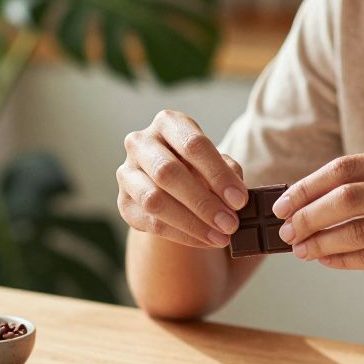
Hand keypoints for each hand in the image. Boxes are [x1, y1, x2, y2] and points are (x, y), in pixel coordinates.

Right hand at [117, 110, 249, 248]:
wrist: (173, 185)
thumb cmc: (199, 167)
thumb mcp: (216, 162)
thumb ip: (226, 173)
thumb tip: (234, 197)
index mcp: (168, 123)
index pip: (193, 144)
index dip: (218, 174)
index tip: (240, 200)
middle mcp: (141, 143)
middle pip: (168, 172)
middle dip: (203, 202)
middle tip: (230, 224)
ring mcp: (127, 173)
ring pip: (154, 200)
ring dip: (191, 222)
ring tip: (220, 237)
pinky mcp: (124, 203)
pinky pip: (151, 223)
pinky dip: (182, 235)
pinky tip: (205, 240)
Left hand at [273, 148, 363, 291]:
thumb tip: (321, 200)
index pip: (347, 167)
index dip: (308, 185)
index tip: (284, 201)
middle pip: (347, 195)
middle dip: (306, 213)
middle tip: (285, 228)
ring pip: (359, 229)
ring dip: (320, 241)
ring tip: (300, 249)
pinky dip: (344, 260)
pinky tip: (327, 261)